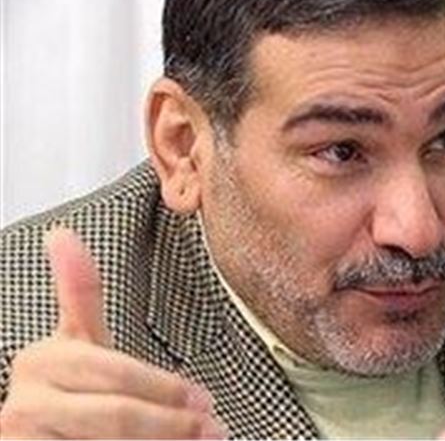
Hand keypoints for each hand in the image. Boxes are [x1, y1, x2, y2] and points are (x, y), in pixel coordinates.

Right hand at [0, 228, 226, 438]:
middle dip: (171, 422)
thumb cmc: (73, 397)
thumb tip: (60, 233)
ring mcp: (21, 436)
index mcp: (43, 359)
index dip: (166, 388)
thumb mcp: (82, 345)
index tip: (205, 400)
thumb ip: (78, 293)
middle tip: (213, 428)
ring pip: (114, 439)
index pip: (117, 372)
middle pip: (119, 413)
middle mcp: (23, 401)